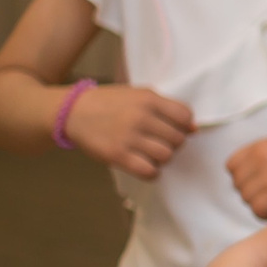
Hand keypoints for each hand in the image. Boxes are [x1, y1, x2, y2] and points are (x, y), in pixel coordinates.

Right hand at [65, 83, 194, 177]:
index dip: (184, 125)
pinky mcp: (117, 156)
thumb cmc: (110, 103)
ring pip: (166, 156)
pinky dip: (151, 171)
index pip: (185, 116)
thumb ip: (166, 108)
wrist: (72, 111)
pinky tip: (143, 164)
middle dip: (172, 142)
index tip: (172, 127)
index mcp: (148, 99)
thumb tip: (194, 128)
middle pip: (178, 139)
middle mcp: (141, 117)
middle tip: (157, 141)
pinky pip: (149, 171)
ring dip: (162, 157)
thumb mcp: (138, 95)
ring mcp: (129, 137)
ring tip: (149, 152)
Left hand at [227, 138, 266, 217]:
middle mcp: (261, 155)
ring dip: (263, 206)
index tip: (264, 187)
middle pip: (238, 186)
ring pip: (247, 200)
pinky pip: (257, 211)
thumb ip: (260, 164)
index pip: (232, 166)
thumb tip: (237, 184)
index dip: (245, 180)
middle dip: (255, 195)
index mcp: (263, 144)